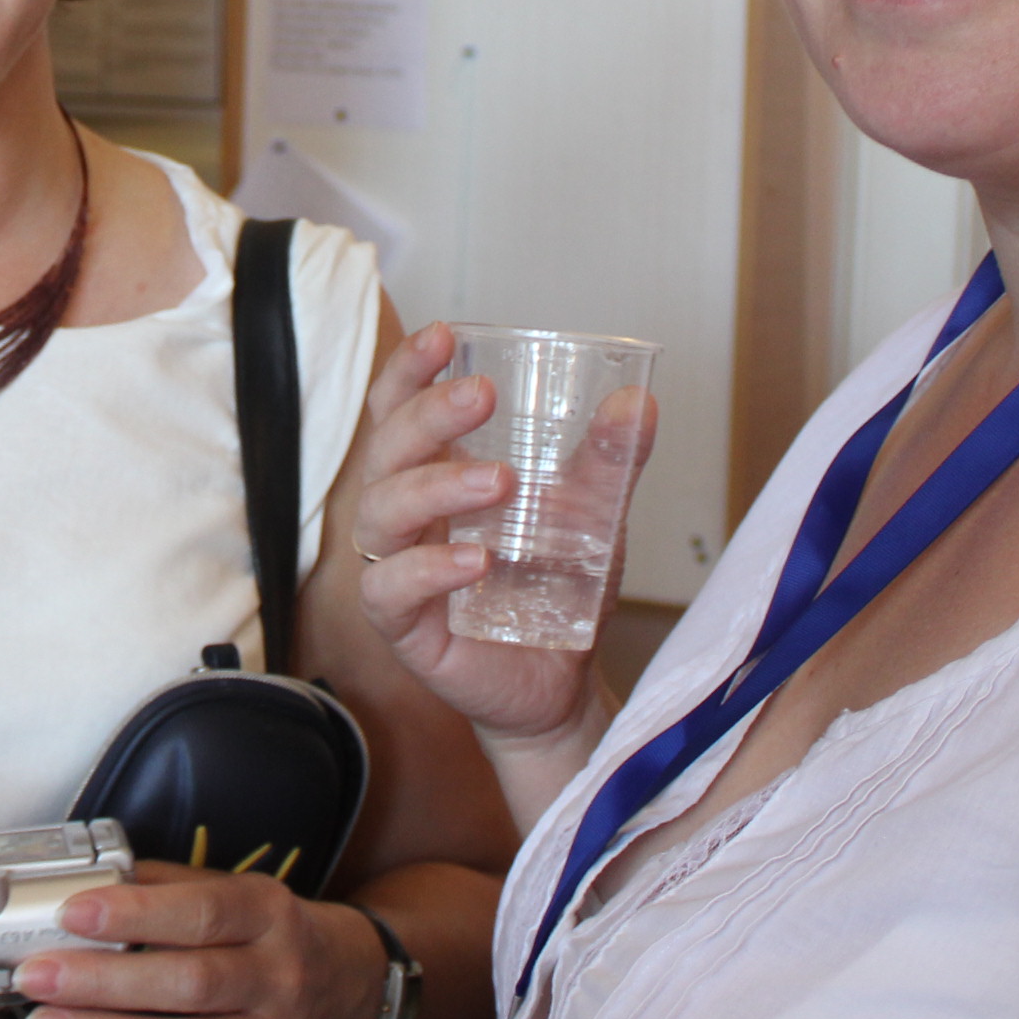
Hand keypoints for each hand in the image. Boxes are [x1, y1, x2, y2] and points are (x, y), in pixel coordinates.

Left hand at [6, 864, 382, 1018]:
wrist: (346, 985)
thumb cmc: (264, 934)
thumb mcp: (231, 891)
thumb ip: (165, 886)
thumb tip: (85, 882)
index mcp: (267, 913)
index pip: (202, 913)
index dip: (135, 915)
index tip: (71, 913)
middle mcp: (278, 976)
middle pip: (191, 984)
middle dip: (104, 982)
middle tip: (37, 976)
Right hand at [348, 323, 652, 751]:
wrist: (560, 682)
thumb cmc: (554, 589)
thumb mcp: (592, 514)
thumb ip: (609, 460)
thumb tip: (638, 402)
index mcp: (436, 474)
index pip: (399, 409)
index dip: (409, 370)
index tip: (444, 336)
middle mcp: (406, 515)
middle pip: (386, 449)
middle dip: (427, 414)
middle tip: (481, 396)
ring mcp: (398, 568)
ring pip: (381, 511)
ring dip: (434, 486)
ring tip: (499, 482)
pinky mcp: (405, 627)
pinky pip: (390, 588)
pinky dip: (428, 569)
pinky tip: (475, 560)